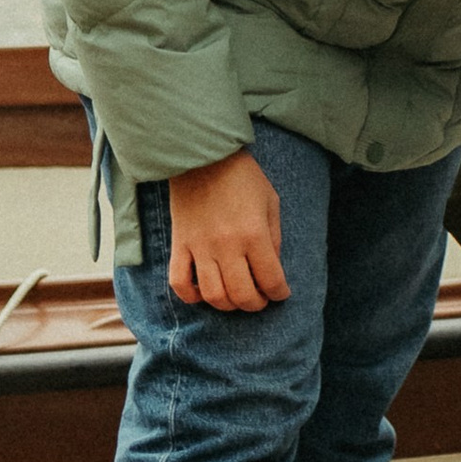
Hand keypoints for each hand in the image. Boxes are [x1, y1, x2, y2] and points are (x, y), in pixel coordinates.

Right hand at [167, 148, 288, 311]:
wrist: (203, 156)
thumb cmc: (243, 176)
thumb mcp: (270, 201)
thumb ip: (274, 238)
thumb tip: (272, 269)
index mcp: (254, 234)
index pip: (270, 280)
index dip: (280, 293)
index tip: (281, 293)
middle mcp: (226, 245)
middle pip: (242, 295)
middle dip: (256, 304)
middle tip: (261, 299)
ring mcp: (200, 247)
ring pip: (213, 295)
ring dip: (228, 305)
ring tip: (236, 298)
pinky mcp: (179, 244)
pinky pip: (179, 282)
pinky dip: (191, 297)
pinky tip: (203, 293)